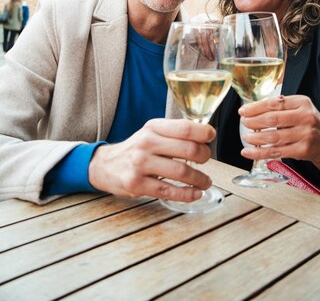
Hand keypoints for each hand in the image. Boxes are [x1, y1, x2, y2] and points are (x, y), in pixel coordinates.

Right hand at [88, 118, 215, 199]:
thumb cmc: (136, 148)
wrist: (106, 165)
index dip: (204, 133)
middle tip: (207, 161)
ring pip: (181, 171)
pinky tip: (195, 193)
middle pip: (188, 149)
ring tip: (205, 181)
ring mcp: (140, 164)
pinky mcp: (136, 184)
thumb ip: (175, 133)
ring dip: (200, 179)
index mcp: (153, 127)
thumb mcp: (152, 132)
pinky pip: (169, 191)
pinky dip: (187, 194)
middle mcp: (146, 143)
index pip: (185, 127)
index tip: (212, 137)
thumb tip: (206, 136)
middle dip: (205, 156)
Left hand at [238, 94, 319, 179]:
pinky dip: (259, 153)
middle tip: (244, 122)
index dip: (255, 107)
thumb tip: (253, 109)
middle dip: (253, 121)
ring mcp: (305, 135)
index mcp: (302, 102)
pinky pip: (276, 152)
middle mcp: (305, 117)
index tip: (243, 111)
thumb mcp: (300, 108)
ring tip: (246, 137)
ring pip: (273, 137)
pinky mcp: (302, 150)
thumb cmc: (309, 123)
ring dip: (255, 138)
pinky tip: (248, 152)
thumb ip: (281, 106)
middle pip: (272, 119)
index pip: (274, 103)